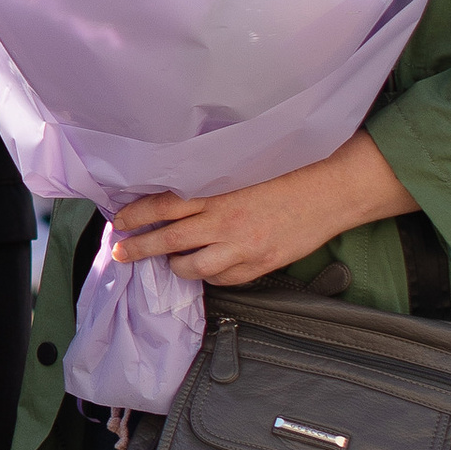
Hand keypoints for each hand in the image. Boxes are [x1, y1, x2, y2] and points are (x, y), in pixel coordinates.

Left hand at [107, 135, 416, 290]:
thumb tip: (176, 196)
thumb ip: (210, 185)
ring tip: (168, 262)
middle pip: (168, 240)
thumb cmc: (289, 173)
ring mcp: (241, 248)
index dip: (136, 215)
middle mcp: (223, 222)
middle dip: (139, 248)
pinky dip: (210, 275)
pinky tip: (206, 268)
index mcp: (216, 193)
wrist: (330, 190)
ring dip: (175, 266)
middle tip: (122, 252)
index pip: (162, 206)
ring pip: (192, 268)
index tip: (120, 221)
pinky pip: (223, 279)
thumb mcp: (242, 170)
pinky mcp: (258, 265)